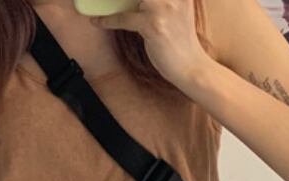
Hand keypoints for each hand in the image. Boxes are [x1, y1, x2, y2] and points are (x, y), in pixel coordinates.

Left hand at [89, 0, 205, 85]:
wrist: (191, 66)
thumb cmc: (180, 41)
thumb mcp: (176, 10)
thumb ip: (160, 0)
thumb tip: (136, 0)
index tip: (126, 0)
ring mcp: (163, 8)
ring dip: (112, 1)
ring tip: (100, 4)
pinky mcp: (153, 25)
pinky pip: (123, 18)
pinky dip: (108, 20)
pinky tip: (97, 22)